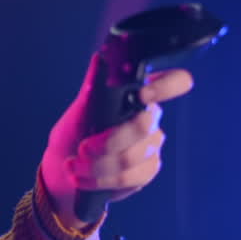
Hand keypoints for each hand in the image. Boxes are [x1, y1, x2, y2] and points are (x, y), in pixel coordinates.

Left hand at [40, 52, 193, 229]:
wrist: (67, 167)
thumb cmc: (76, 131)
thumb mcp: (81, 108)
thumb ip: (95, 86)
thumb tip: (101, 58)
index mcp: (140, 93)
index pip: (173, 82)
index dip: (167, 87)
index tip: (142, 95)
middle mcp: (151, 117)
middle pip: (144, 126)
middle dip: (108, 142)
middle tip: (82, 149)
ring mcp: (151, 144)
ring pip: (133, 156)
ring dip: (98, 166)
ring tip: (74, 166)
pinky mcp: (147, 169)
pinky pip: (133, 176)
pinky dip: (103, 180)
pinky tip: (84, 179)